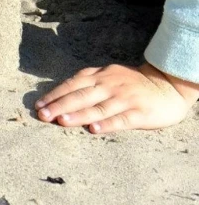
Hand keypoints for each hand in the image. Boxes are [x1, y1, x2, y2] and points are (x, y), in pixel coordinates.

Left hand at [34, 62, 198, 133]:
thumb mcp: (107, 74)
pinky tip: (94, 130)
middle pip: (80, 96)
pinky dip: (107, 124)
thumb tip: (61, 92)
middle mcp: (108, 85)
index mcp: (98, 76)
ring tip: (61, 121)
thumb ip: (87, 82)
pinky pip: (121, 119)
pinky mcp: (139, 112)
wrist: (165, 84)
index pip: (72, 84)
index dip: (54, 94)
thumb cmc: (130, 81)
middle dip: (59, 105)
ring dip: (78, 115)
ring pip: (97, 107)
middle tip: (42, 114)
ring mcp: (123, 99)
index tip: (38, 104)